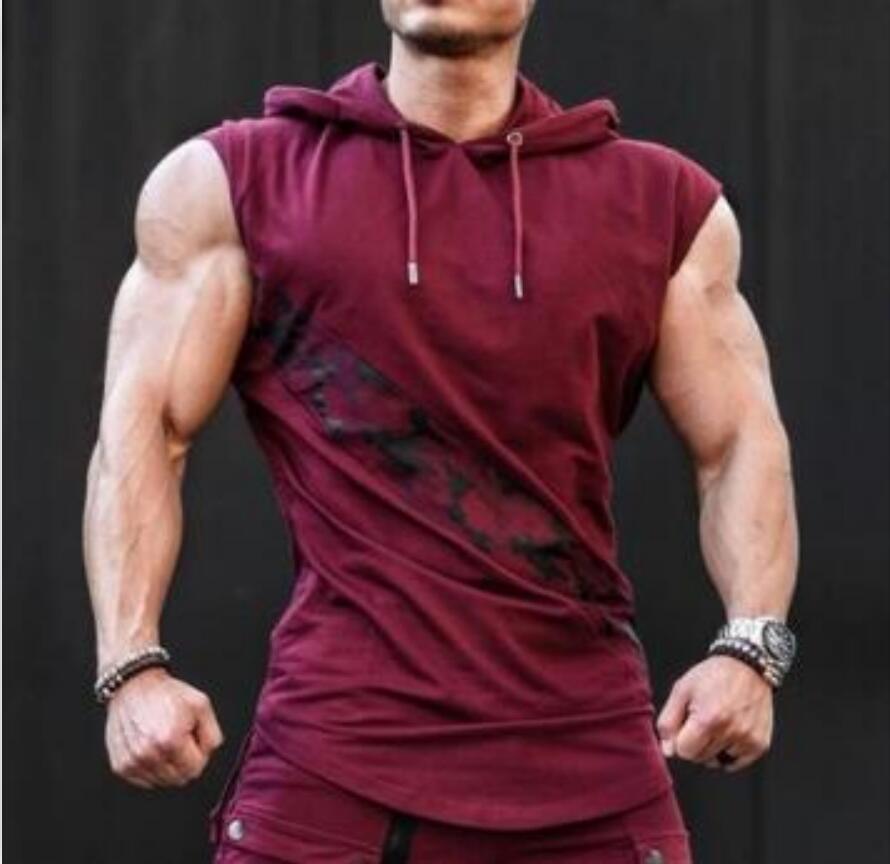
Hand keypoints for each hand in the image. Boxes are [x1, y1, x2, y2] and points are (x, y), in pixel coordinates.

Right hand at [104, 666, 224, 788]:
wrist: (134, 686)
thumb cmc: (167, 694)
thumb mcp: (201, 705)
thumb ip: (212, 735)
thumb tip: (208, 755)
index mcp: (170, 740)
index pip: (195, 769)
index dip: (199, 754)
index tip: (193, 739)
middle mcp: (148, 754)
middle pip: (179, 779)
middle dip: (184, 762)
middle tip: (179, 740)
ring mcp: (132, 762)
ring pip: (162, 782)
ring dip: (167, 766)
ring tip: (163, 741)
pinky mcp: (120, 766)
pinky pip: (144, 781)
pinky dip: (151, 768)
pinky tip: (151, 747)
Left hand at [655, 654, 773, 771]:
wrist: (746, 667)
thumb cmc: (712, 676)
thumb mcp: (681, 690)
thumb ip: (668, 722)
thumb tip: (668, 751)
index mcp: (708, 719)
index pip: (684, 752)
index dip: (680, 739)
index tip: (686, 724)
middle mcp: (731, 732)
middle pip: (700, 758)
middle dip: (696, 742)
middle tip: (703, 719)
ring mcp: (748, 739)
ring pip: (717, 761)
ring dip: (713, 747)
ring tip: (718, 722)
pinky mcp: (760, 744)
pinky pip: (736, 762)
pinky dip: (729, 751)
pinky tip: (729, 730)